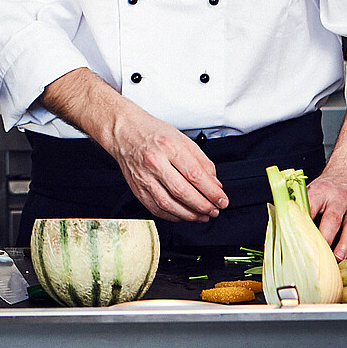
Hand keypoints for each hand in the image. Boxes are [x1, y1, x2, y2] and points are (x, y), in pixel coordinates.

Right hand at [36, 68, 226, 222]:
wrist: (124, 131)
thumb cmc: (153, 133)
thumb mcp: (182, 139)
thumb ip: (202, 161)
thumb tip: (214, 184)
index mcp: (168, 146)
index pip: (195, 175)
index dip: (211, 192)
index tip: (222, 200)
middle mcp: (154, 162)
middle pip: (182, 191)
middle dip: (203, 205)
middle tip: (215, 210)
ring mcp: (143, 177)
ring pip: (168, 204)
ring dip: (189, 215)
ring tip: (202, 215)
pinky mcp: (136, 188)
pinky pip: (155, 208)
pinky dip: (172, 216)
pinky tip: (183, 215)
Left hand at [309, 94, 346, 258]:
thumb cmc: (330, 184)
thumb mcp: (311, 188)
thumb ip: (299, 204)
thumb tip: (280, 221)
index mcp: (319, 192)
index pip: (309, 208)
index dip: (304, 224)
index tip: (299, 240)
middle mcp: (338, 199)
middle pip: (332, 219)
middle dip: (325, 238)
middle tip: (319, 254)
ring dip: (345, 244)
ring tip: (338, 257)